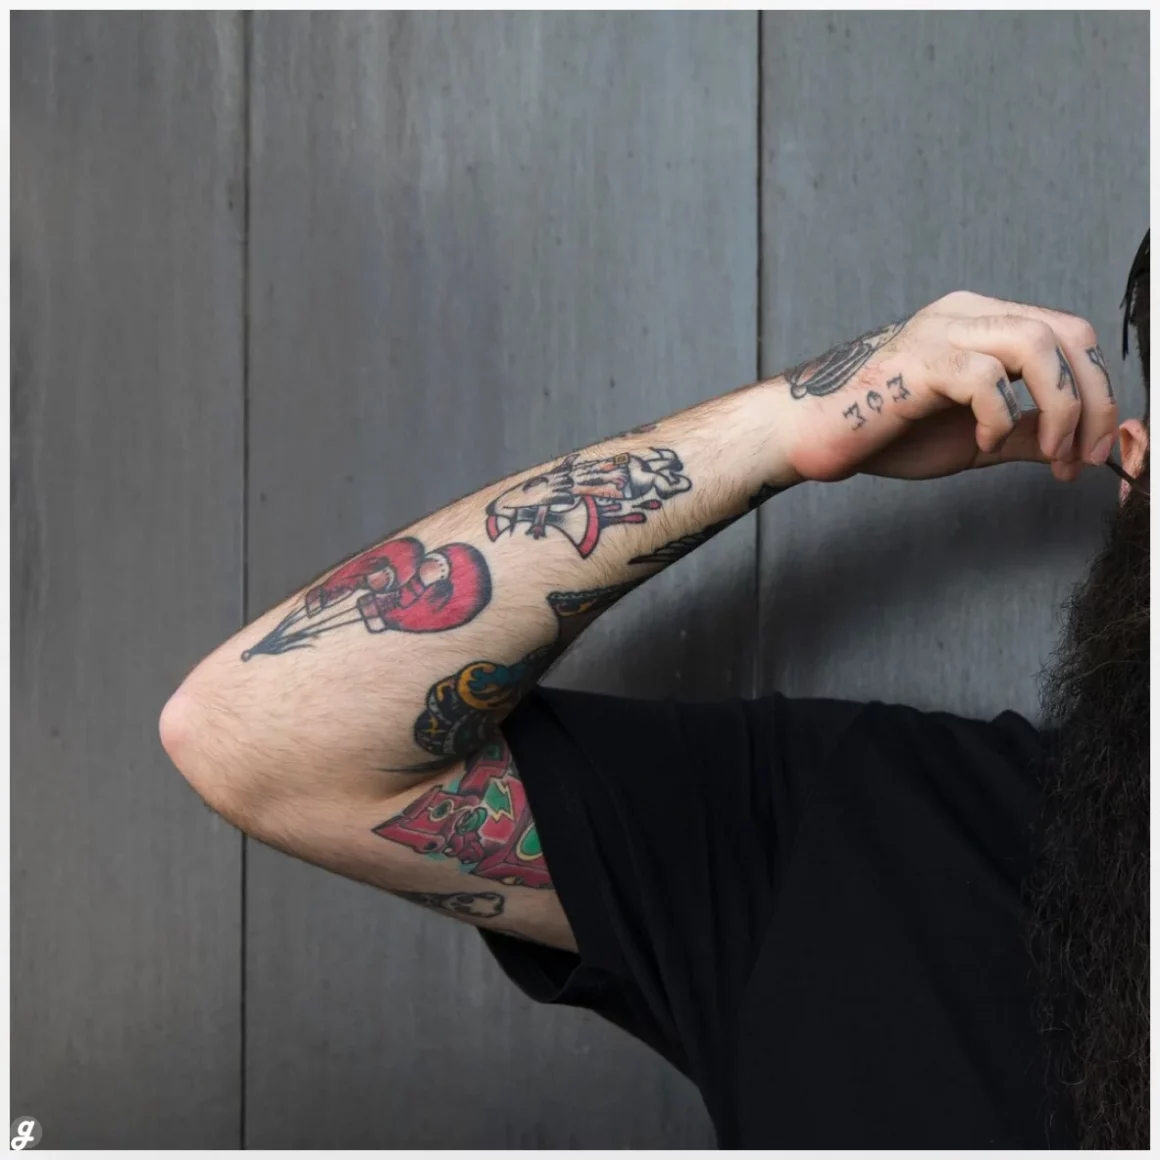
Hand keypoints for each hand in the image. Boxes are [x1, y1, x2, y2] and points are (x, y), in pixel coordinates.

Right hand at [773, 291, 1117, 484]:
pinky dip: (999, 418)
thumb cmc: (878, 431)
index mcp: (982, 324)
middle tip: (1086, 457)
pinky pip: (985, 379)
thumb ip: (1024, 434)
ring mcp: (941, 332)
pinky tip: (981, 442)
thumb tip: (1076, 447)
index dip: (1098, 392)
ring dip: (1061, 408)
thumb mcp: (973, 437)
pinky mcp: (918, 362)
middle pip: (1067, 333)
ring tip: (1050, 454)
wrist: (806, 433)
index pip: (1070, 335)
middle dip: (1094, 401)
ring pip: (1037, 344)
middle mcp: (966, 315)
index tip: (1092, 451)